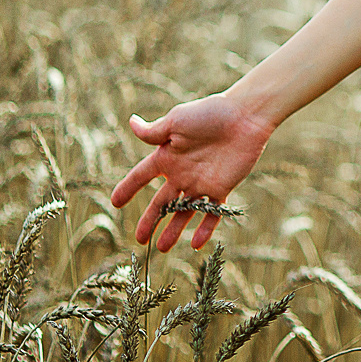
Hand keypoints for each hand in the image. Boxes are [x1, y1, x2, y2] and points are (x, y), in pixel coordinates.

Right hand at [109, 93, 276, 252]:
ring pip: (184, 212)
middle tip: (139, 240)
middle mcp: (182, 173)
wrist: (245, 117)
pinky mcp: (221, 188)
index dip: (128, 188)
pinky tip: (195, 244)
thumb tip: (131, 123)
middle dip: (150, 220)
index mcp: (167, 156)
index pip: (141, 176)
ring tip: (162, 248)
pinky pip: (212, 212)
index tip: (115, 202)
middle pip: (161, 202)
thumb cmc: (210, 114)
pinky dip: (205, 228)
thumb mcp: (176, 121)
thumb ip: (153, 132)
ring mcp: (201, 183)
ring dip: (173, 230)